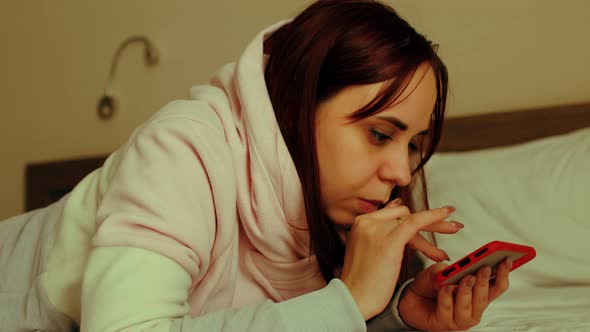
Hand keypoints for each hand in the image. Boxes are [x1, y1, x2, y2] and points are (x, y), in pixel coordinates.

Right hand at [340, 200, 460, 320]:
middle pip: (403, 215)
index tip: (430, 220)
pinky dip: (432, 217)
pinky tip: (446, 213)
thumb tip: (396, 211)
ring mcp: (377, 229)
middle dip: (429, 220)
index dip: (412, 218)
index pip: (392, 214)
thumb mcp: (367, 250)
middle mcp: (367, 221)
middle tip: (450, 223)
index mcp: (361, 222)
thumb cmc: (362, 281)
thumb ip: (380, 233)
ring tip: (455, 229)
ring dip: (436, 225)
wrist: (354, 297)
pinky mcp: (389, 240)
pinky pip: (415, 223)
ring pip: (412, 220)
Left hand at [399, 259, 511, 330]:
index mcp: (477, 294)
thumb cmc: (430, 286)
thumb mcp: (441, 271)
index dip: (504, 273)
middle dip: (485, 281)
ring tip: (467, 278)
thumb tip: (456, 270)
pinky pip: (448, 309)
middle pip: (485, 296)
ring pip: (468, 305)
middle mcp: (473, 308)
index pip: (497, 286)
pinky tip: (444, 288)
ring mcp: (460, 319)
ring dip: (468, 290)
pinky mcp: (445, 324)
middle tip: (485, 268)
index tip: (507, 259)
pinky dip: (447, 297)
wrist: (409, 300)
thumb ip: (450, 269)